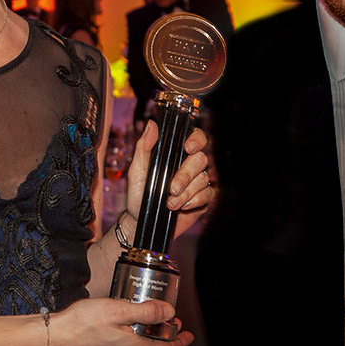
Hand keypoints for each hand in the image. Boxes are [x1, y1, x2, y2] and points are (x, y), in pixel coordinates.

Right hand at [49, 297, 192, 345]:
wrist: (54, 335)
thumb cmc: (82, 322)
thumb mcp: (119, 310)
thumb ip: (147, 311)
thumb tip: (169, 312)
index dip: (180, 341)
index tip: (188, 335)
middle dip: (163, 334)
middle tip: (170, 321)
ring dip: (147, 334)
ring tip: (148, 319)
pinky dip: (131, 336)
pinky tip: (125, 325)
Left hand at [114, 121, 214, 239]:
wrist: (141, 221)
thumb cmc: (138, 193)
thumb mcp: (137, 169)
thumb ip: (144, 146)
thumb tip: (152, 124)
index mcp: (174, 153)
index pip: (194, 138)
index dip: (196, 139)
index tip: (187, 147)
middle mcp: (188, 164)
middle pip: (200, 159)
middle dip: (186, 175)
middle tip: (172, 188)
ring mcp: (197, 181)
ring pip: (203, 178)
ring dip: (186, 192)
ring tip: (170, 203)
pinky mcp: (203, 198)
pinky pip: (208, 194)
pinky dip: (194, 200)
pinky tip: (181, 207)